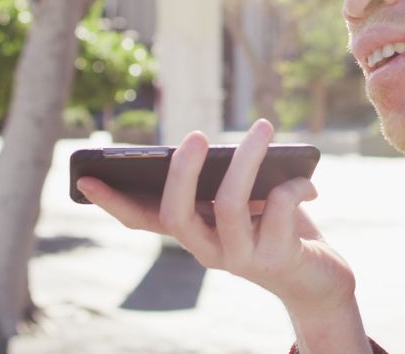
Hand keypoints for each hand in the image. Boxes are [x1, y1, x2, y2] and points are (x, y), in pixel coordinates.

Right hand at [77, 120, 356, 313]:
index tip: (85, 177)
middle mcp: (208, 250)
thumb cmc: (278, 227)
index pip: (143, 220)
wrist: (319, 278)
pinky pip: (278, 207)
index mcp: (194, 232)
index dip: (113, 201)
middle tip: (195, 134)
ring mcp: (239, 258)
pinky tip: (308, 183)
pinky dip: (294, 185)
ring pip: (229, 203)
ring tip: (264, 127)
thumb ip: (230, 180)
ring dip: (248, 158)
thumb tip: (228, 146)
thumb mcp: (249, 200)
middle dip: (181, 171)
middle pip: (176, 214)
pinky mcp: (275, 258)